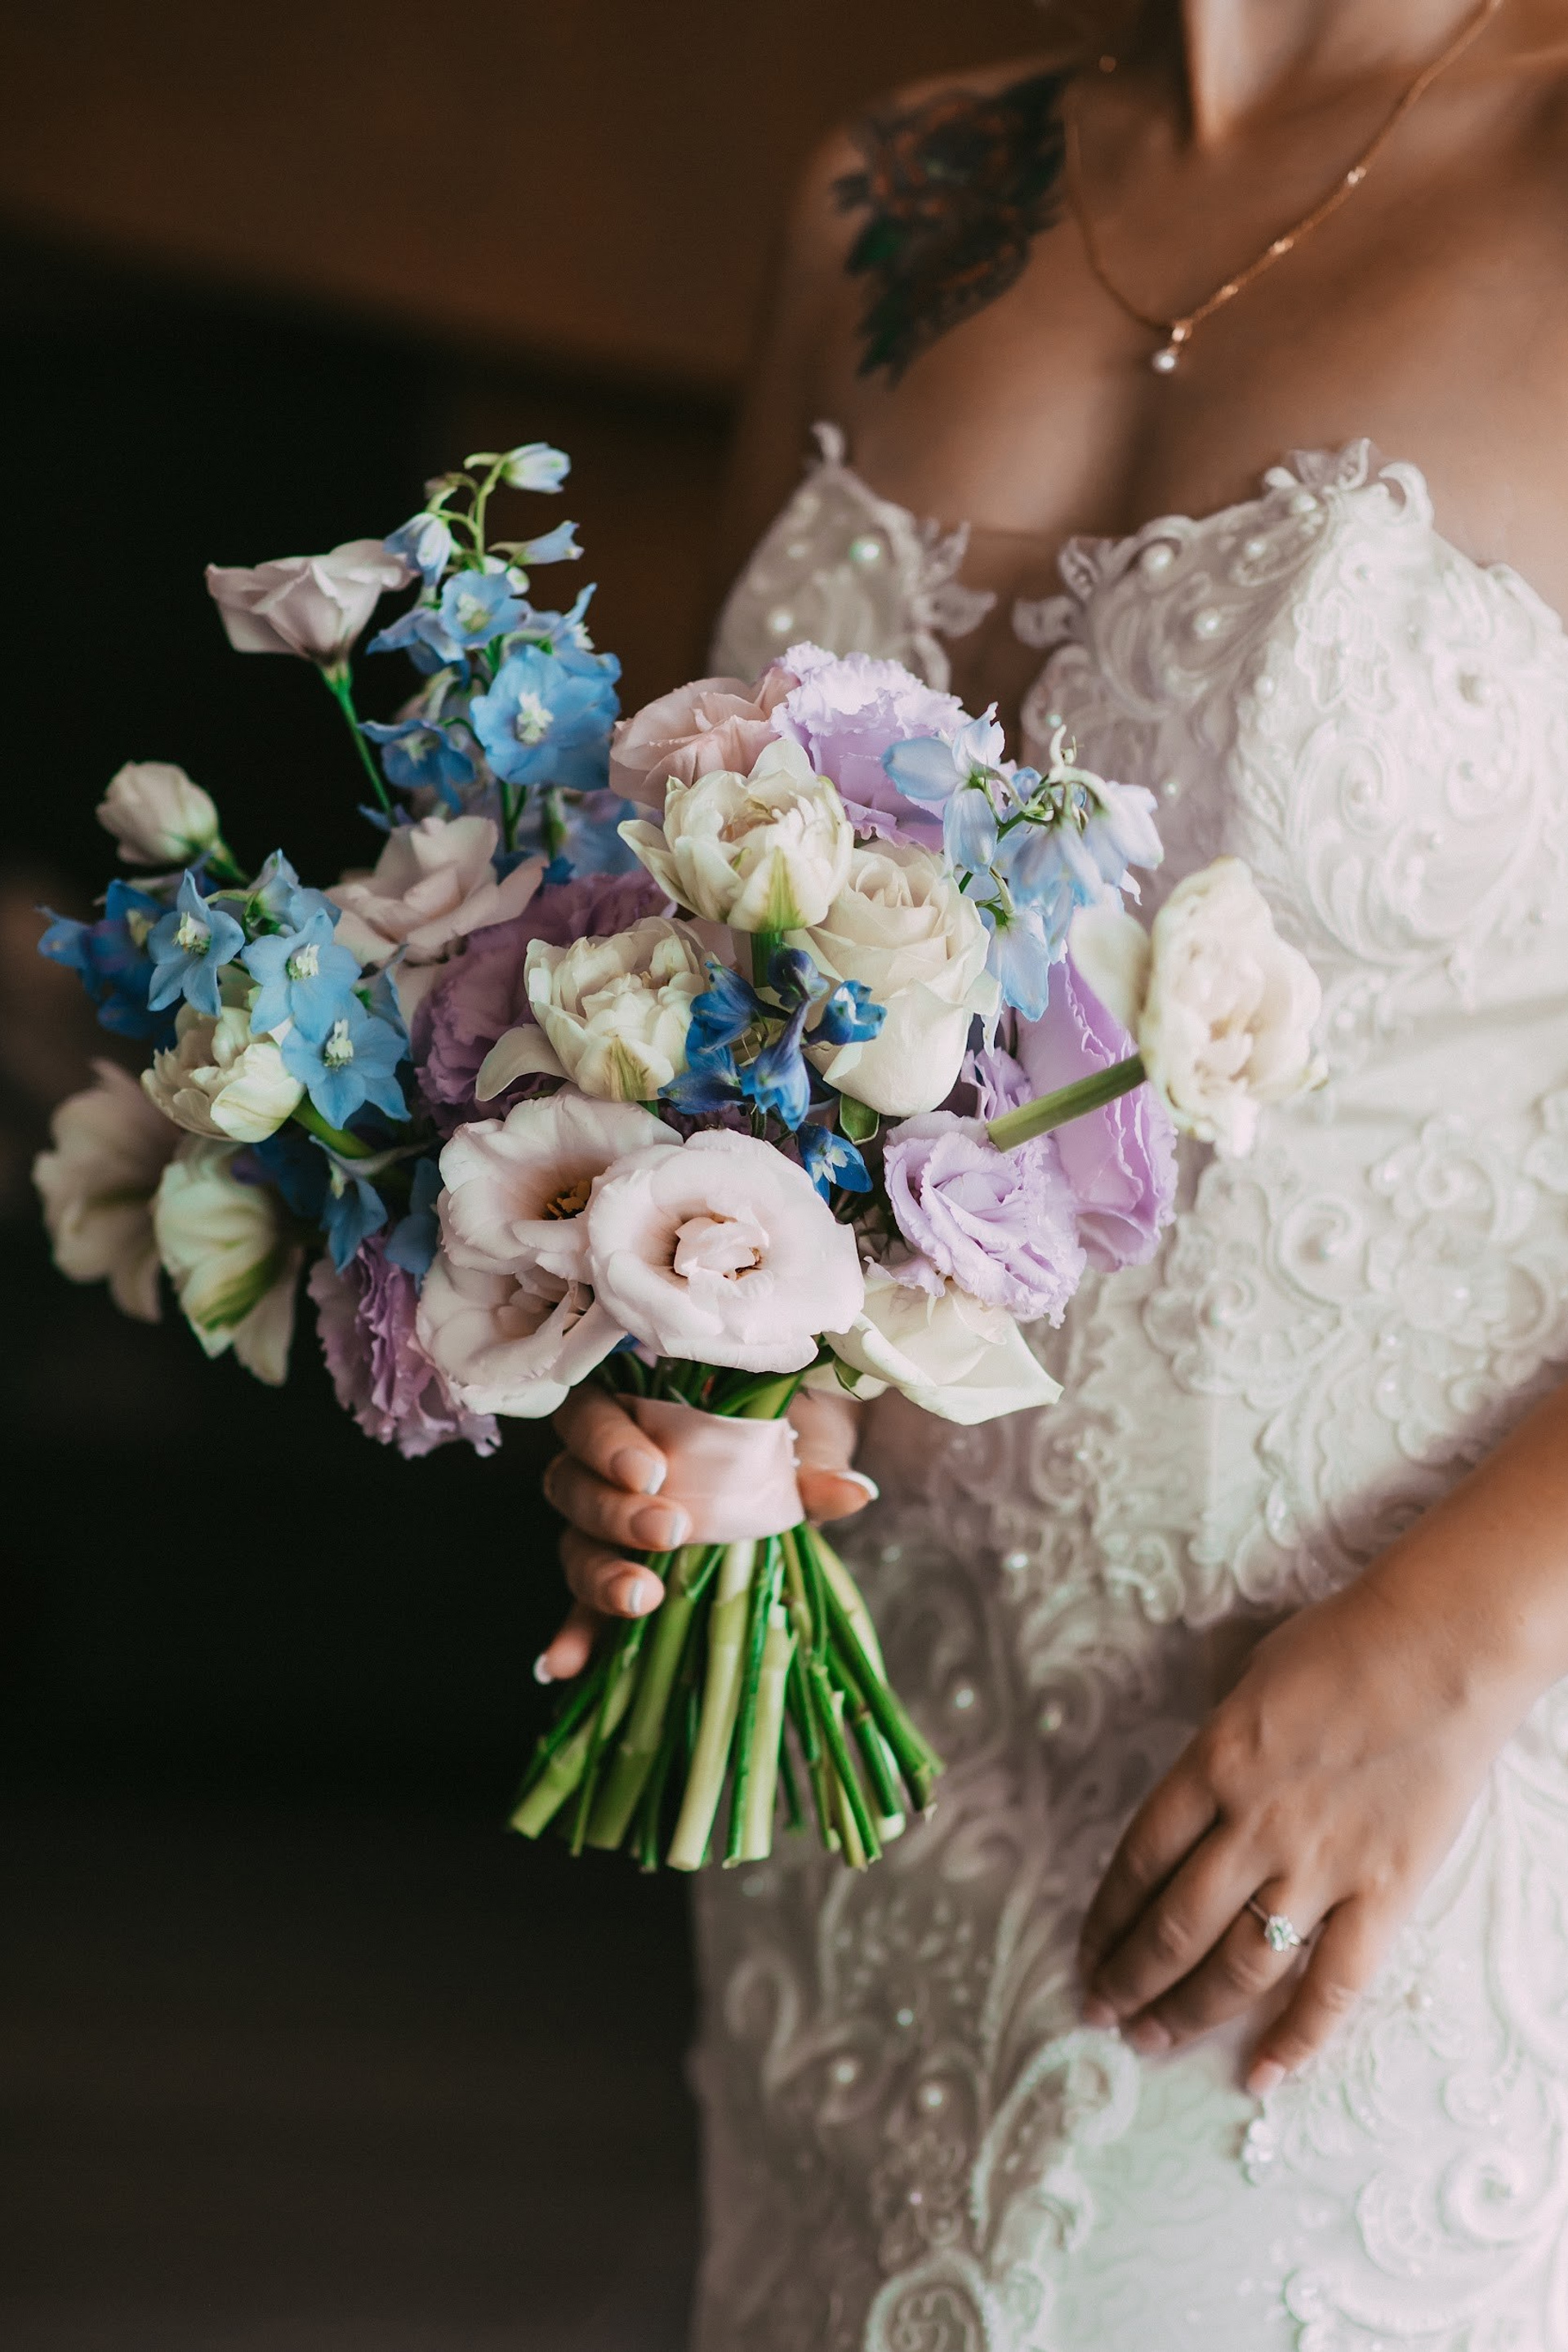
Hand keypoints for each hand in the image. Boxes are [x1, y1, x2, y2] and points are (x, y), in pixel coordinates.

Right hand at [536, 1387, 872, 1682]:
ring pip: (576, 1544)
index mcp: (635, 1409)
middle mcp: (604, 1465)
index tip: (652, 1471)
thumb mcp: (804, 1438)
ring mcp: (605, 1525)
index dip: (607, 1442)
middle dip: (615, 1513)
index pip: (590, 1415)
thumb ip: (813, 1464)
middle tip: (670, 1531)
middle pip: (573, 1485)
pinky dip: (576, 1636)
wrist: (799, 1457)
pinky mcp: (618, 1575)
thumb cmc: (788, 1429)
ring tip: (640, 1598)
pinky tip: (567, 1665)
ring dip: (599, 1575)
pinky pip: (582, 1608)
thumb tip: (851, 1493)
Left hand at [1076, 1573, 1520, 2094]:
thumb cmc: (1345, 1642)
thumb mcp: (1247, 1677)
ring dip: (1187, 2011)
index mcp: (1211, 1765)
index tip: (1087, 1951)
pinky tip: (1262, 2075)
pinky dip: (1298, 2037)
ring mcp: (1319, 1865)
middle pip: (1173, 1925)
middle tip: (1104, 2012)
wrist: (1443, 1643)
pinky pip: (1334, 1983)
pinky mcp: (1384, 1892)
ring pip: (1237, 1964)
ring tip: (1151, 2040)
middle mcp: (1253, 1825)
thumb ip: (1218, 1743)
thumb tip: (1196, 1785)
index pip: (1138, 1861)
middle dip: (1129, 1978)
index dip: (1105, 1918)